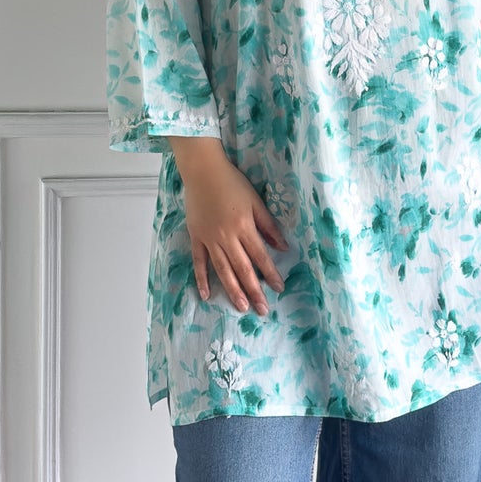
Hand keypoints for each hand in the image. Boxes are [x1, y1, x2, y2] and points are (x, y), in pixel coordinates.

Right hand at [168, 139, 287, 314]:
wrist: (203, 171)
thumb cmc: (232, 183)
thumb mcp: (255, 201)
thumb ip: (269, 225)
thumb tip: (284, 247)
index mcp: (244, 227)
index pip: (260, 257)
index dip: (271, 274)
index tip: (279, 289)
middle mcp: (227, 237)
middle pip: (243, 269)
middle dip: (254, 291)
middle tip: (262, 310)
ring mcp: (209, 239)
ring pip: (223, 270)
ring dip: (233, 290)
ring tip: (242, 307)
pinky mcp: (196, 238)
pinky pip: (199, 262)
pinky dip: (202, 279)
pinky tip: (207, 295)